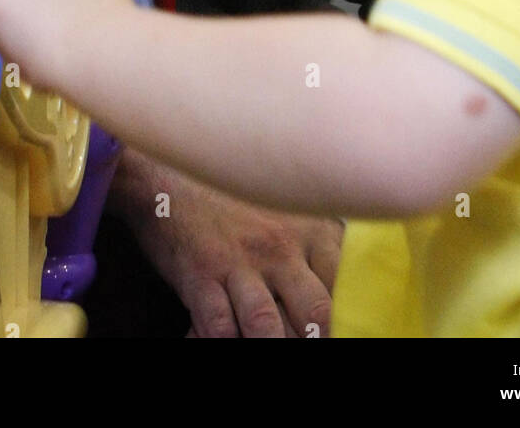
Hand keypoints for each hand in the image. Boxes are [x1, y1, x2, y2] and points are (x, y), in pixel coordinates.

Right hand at [115, 154, 341, 337]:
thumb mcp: (289, 210)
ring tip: (266, 343)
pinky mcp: (201, 276)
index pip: (345, 285)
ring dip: (270, 343)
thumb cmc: (236, 201)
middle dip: (314, 339)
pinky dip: (224, 340)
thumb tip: (348, 286)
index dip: (348, 318)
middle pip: (316, 314)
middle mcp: (279, 247)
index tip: (341, 329)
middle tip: (306, 341)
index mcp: (308, 230)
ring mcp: (239, 262)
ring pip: (267, 328)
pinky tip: (227, 336)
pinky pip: (219, 328)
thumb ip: (321, 244)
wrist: (171, 175)